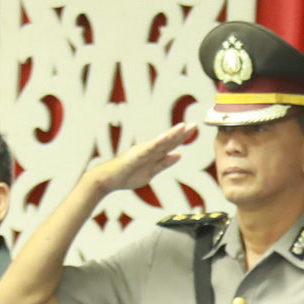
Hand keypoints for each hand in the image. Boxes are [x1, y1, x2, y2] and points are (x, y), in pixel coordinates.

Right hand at [85, 123, 203, 201]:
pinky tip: (166, 137)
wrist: (109, 180)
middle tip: (195, 124)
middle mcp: (149, 149)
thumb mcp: (152, 171)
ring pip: (160, 142)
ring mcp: (142, 151)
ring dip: (172, 134)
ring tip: (183, 126)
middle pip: (168, 140)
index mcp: (153, 153)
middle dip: (181, 133)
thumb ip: (164, 163)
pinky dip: (157, 143)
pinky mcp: (135, 156)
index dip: (182, 136)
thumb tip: (179, 155)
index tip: (194, 128)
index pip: (171, 144)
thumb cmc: (127, 175)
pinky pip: (148, 149)